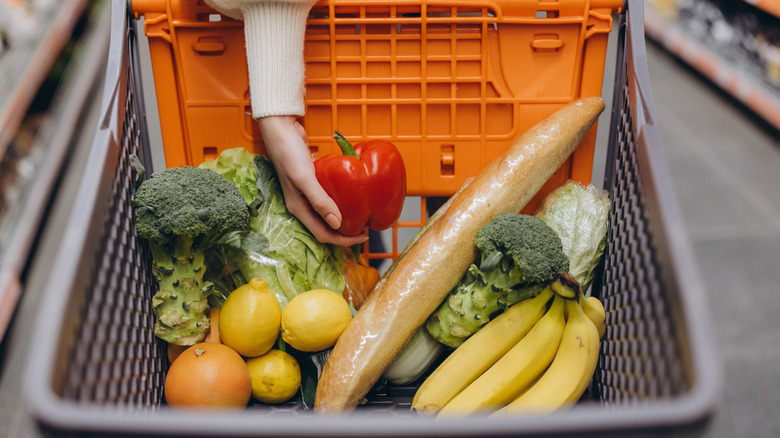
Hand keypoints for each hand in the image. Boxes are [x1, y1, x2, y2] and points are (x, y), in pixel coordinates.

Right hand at [257, 116, 367, 245]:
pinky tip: (351, 195)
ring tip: (361, 216)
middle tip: (365, 228)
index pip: (323, 234)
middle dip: (344, 232)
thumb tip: (337, 224)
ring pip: (327, 213)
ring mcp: (307, 193)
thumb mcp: (304, 178)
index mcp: (299, 208)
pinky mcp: (312, 181)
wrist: (281, 129)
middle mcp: (302, 204)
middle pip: (325, 226)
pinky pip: (328, 196)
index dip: (343, 240)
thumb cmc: (289, 153)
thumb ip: (320, 201)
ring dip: (343, 217)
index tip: (363, 236)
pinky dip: (340, 200)